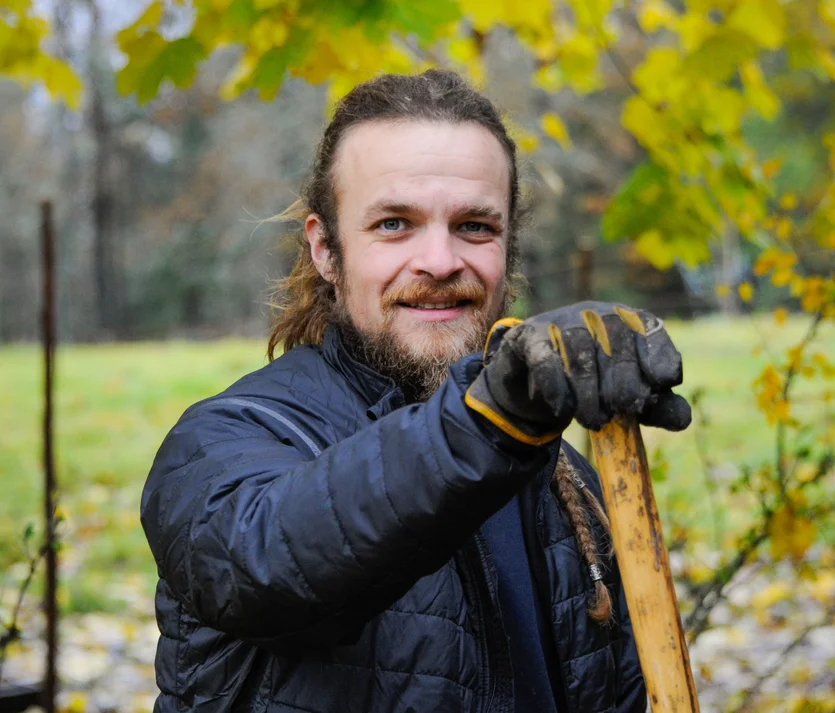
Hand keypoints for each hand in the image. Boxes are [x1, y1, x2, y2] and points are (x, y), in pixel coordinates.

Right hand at [465, 301, 690, 444]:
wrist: (535, 378)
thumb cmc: (594, 383)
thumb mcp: (630, 396)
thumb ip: (658, 407)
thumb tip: (683, 419)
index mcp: (631, 321)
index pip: (653, 333)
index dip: (657, 366)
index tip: (651, 395)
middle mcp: (599, 313)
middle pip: (618, 350)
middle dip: (620, 393)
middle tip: (614, 416)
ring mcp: (563, 321)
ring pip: (582, 360)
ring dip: (588, 400)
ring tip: (592, 422)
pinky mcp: (530, 336)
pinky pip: (547, 362)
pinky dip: (557, 390)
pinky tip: (562, 409)